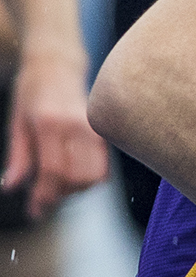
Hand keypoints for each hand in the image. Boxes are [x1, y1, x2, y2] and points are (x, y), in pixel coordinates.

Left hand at [3, 45, 106, 217]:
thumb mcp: (16, 123)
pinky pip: (104, 166)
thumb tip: (11, 187)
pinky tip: (73, 177)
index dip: (43, 196)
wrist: (57, 65)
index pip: (52, 171)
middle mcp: (76, 126)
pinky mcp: (103, 131)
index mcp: (49, 123)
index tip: (34, 211)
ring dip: (76, 190)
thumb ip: (18, 157)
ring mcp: (93, 127)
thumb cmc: (32, 92)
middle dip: (59, 197)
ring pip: (94, 175)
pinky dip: (90, 179)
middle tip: (43, 203)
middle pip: (76, 177)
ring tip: (58, 189)